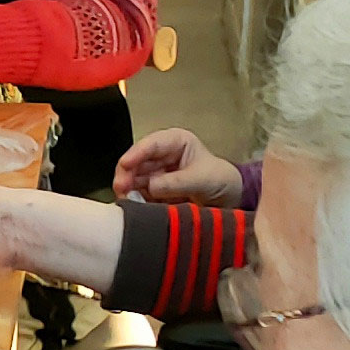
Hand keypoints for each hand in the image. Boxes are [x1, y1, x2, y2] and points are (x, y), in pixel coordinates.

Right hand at [114, 127, 245, 205]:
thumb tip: (151, 187)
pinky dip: (135, 201)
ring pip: (132, 179)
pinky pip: (138, 195)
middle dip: (126, 175)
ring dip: (128, 191)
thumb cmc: (220, 179)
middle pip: (136, 162)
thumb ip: (176, 182)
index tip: (125, 165)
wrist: (228, 199)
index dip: (135, 154)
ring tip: (127, 201)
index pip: (151, 144)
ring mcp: (154, 173)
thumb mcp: (202, 179)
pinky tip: (134, 207)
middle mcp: (160, 156)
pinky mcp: (152, 191)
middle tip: (121, 189)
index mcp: (175, 142)